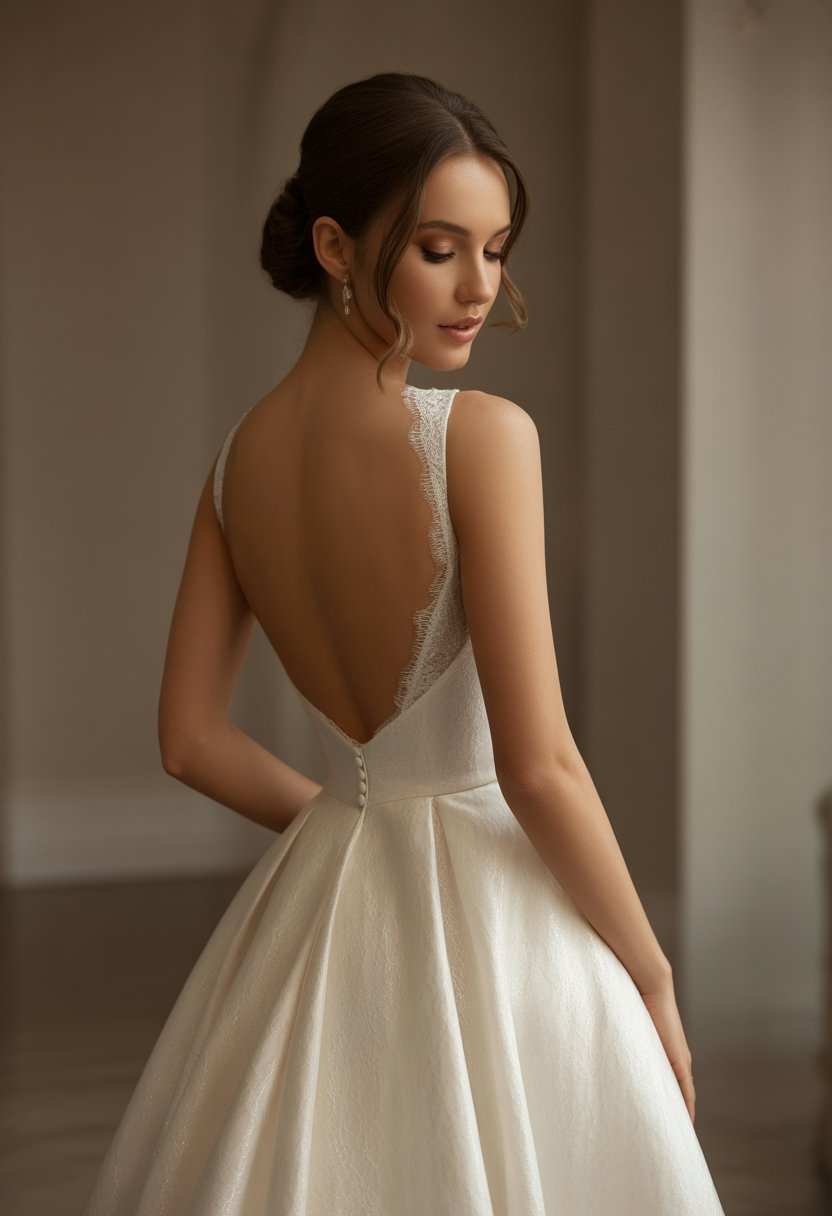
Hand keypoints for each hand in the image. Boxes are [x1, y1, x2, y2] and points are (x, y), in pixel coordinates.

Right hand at [638, 974, 695, 1123]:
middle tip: (664, 1132)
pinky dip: (685, 1108)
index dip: (670, 1102)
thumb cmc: (635, 1000)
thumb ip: (625, 1041)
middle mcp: (678, 1058)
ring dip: (679, 1112)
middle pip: (680, 1093)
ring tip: (671, 1132)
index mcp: (667, 1052)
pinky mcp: (680, 1061)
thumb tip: (604, 1047)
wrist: (651, 986)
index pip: (672, 1084)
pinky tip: (682, 1122)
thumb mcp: (631, 1027)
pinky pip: (686, 1092)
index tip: (661, 1119)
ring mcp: (681, 1060)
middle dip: (674, 1112)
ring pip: (684, 1095)